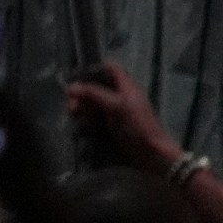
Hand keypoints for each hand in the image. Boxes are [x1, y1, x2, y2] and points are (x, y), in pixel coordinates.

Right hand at [67, 62, 184, 173]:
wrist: (151, 153)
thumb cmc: (138, 125)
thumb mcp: (117, 105)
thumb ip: (94, 94)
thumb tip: (71, 87)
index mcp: (126, 86)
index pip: (110, 69)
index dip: (95, 68)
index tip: (78, 75)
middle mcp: (120, 96)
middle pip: (97, 85)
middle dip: (83, 90)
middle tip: (72, 99)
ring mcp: (115, 111)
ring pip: (93, 101)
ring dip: (82, 104)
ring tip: (73, 112)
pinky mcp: (111, 124)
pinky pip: (93, 115)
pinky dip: (85, 115)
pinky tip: (78, 119)